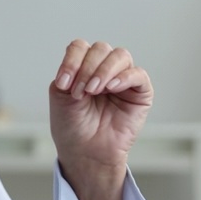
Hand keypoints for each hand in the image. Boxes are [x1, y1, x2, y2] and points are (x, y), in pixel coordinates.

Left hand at [48, 40, 152, 174]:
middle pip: (100, 49)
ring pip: (120, 56)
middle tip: (80, 92)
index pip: (81, 47)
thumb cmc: (72, 126)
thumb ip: (68, 72)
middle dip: (87, 68)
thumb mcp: (60, 95)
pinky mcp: (140, 93)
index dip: (72, 60)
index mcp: (84, 67)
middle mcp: (104, 69)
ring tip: (93, 91)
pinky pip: (138, 74)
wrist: (84, 152)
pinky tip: (112, 88)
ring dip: (104, 71)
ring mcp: (123, 79)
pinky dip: (124, 77)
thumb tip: (85, 64)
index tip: (63, 83)